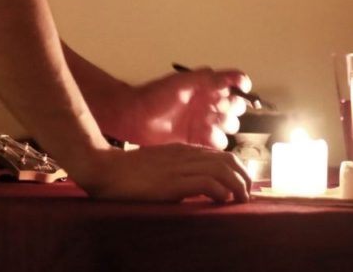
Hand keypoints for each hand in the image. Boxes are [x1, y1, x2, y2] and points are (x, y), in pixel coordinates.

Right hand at [77, 143, 251, 202]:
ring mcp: (180, 167)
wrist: (105, 169)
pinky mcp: (172, 182)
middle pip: (228, 160)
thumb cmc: (128, 172)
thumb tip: (195, 187)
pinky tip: (222, 201)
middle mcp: (186, 155)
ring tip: (241, 200)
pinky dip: (220, 192)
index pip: (221, 155)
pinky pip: (206, 183)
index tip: (243, 186)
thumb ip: (177, 170)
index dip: (237, 170)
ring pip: (223, 170)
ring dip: (237, 186)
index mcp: (184, 150)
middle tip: (247, 195)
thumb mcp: (159, 165)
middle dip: (244, 177)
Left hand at [126, 67, 250, 148]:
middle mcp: (208, 105)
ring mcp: (203, 123)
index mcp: (206, 87)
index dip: (241, 85)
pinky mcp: (197, 140)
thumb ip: (207, 78)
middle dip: (231, 110)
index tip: (242, 88)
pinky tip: (205, 139)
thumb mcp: (182, 82)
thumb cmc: (155, 95)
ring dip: (223, 127)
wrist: (135, 117)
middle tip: (218, 110)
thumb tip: (232, 79)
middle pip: (234, 108)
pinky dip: (216, 142)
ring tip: (207, 126)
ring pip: (228, 127)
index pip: (233, 84)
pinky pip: (216, 144)